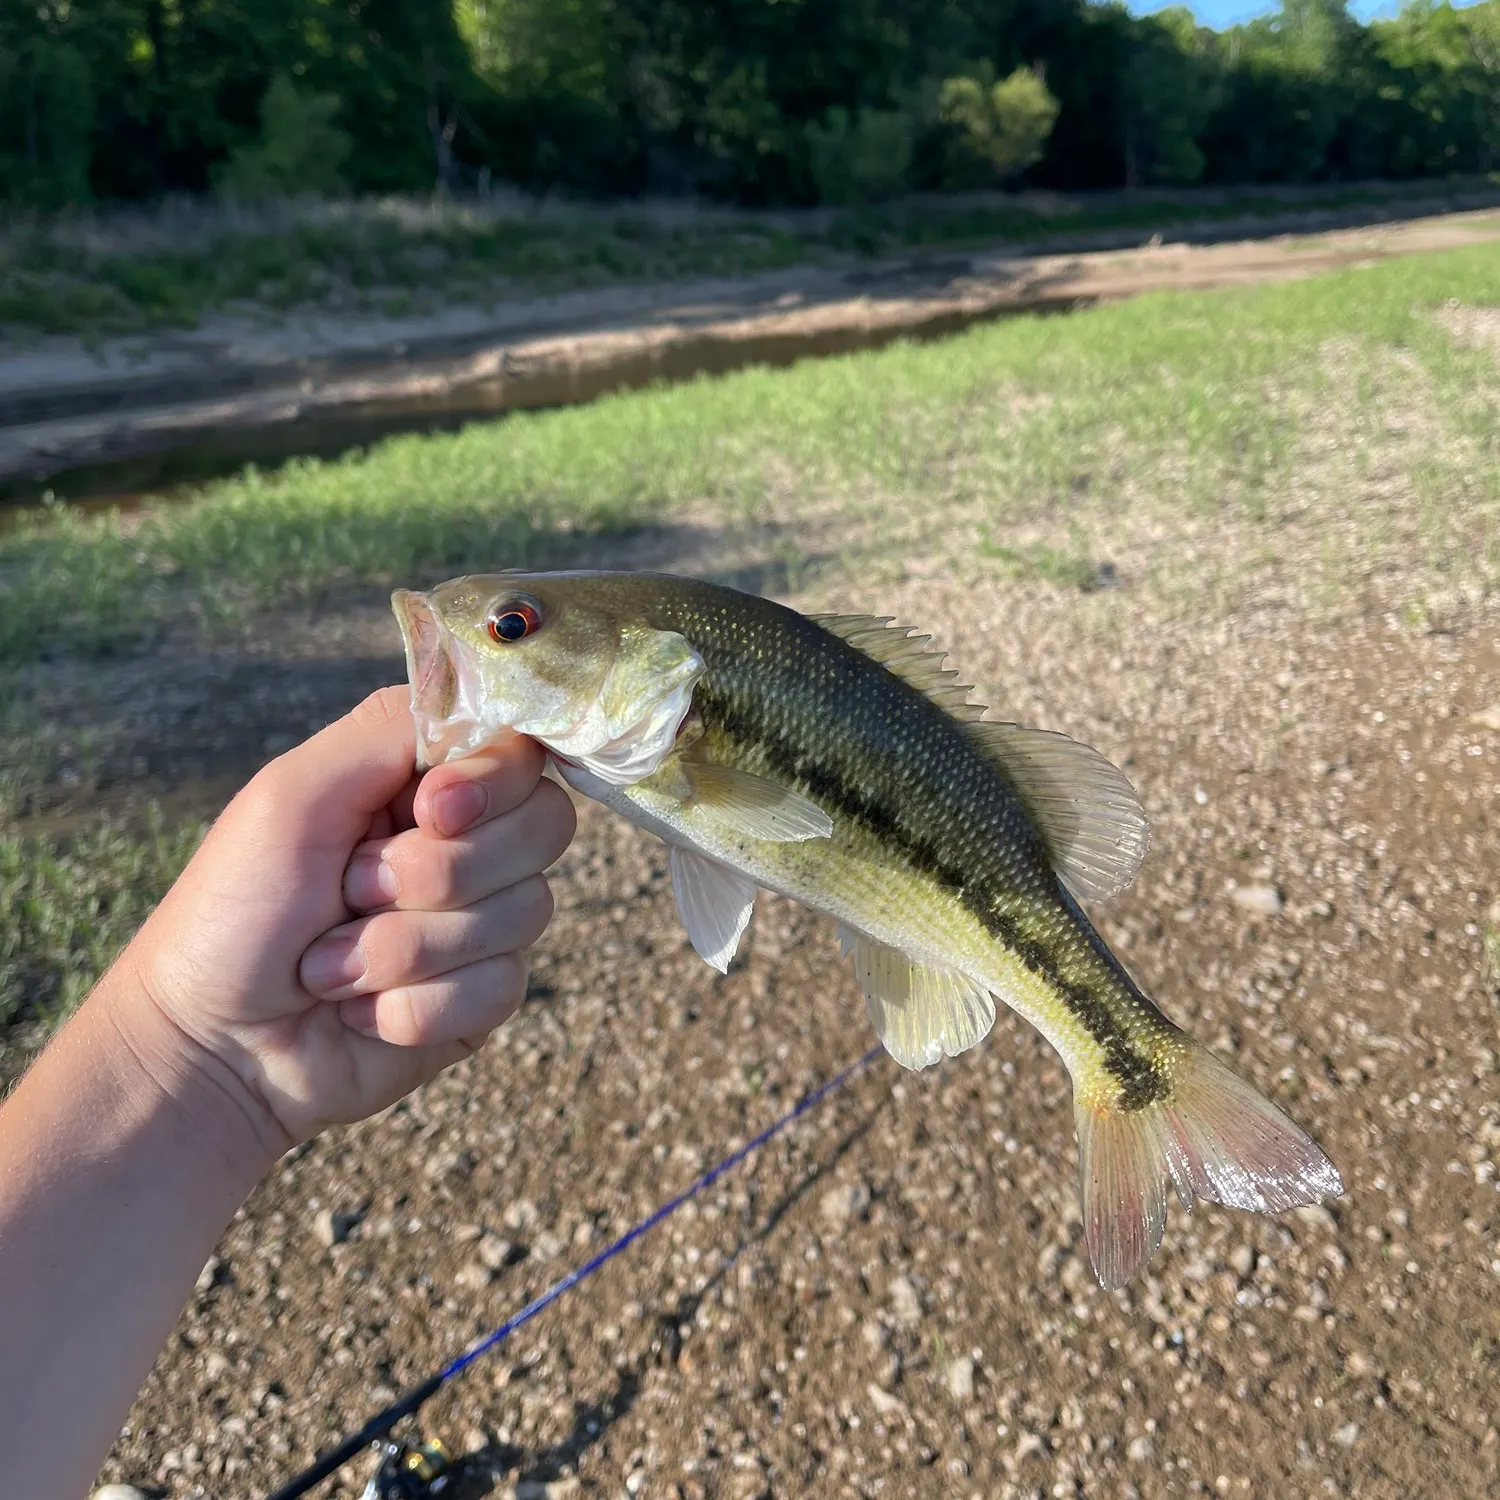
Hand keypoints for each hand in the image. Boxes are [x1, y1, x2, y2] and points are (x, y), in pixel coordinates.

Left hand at [114, 685, 574, 1165]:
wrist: (209, 1046)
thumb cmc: (235, 909)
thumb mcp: (296, 792)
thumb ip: (390, 730)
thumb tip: (488, 710)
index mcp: (426, 782)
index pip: (523, 754)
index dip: (489, 785)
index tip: (427, 812)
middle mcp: (467, 844)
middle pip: (545, 826)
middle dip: (437, 872)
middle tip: (352, 890)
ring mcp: (481, 924)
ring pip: (524, 912)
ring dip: (404, 947)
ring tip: (331, 964)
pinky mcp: (480, 999)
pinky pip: (499, 988)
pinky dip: (411, 1006)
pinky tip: (358, 1010)